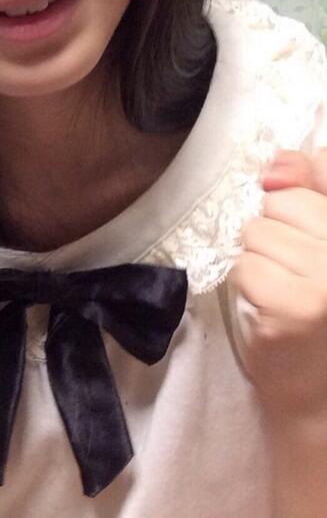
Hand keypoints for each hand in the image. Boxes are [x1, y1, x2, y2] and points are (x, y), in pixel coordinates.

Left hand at [230, 148, 326, 422]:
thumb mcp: (323, 246)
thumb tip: (274, 167)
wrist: (322, 397)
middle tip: (296, 269)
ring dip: (261, 259)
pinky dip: (250, 284)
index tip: (300, 216)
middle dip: (276, 230)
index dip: (302, 185)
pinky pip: (245, 265)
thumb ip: (309, 193)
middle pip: (282, 200)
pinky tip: (273, 308)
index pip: (325, 167)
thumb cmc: (323, 314)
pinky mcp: (295, 307)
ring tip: (285, 288)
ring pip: (257, 232)